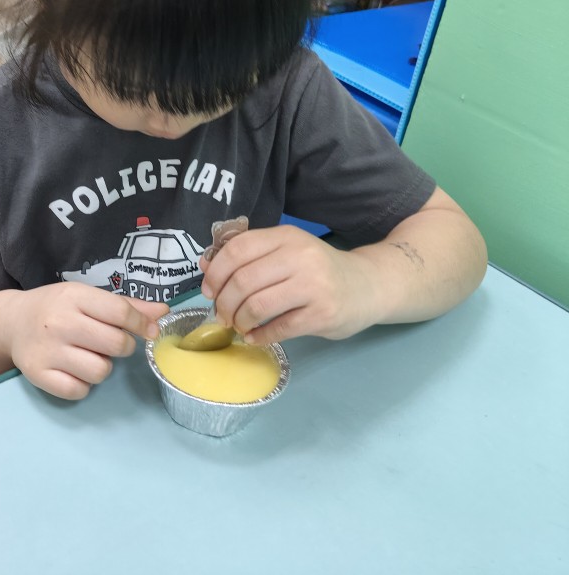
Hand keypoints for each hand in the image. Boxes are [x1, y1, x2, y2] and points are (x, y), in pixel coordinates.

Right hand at [4, 283, 166, 399]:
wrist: (11, 322)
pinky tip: (74, 370)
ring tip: (88, 356)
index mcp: (74, 297)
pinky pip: (78, 390)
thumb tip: (163, 313)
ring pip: (100, 371)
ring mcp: (47, 350)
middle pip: (116, 344)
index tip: (148, 331)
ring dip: (102, 367)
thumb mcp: (86, 297)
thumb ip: (125, 306)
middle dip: (122, 346)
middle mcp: (59, 322)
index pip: (120, 312)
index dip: (141, 324)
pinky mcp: (38, 375)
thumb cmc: (56, 307)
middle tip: (110, 343)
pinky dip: (82, 385)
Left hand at [200, 225, 375, 345]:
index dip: (215, 272)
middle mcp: (300, 257)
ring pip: (257, 306)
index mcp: (286, 237)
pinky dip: (259, 336)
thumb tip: (204, 266)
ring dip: (239, 321)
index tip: (209, 290)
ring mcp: (314, 286)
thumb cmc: (318, 269)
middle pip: (243, 280)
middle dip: (224, 302)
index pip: (237, 249)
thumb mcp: (286, 252)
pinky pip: (278, 329)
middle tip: (222, 314)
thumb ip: (248, 256)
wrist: (369, 286)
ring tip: (238, 325)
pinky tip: (254, 337)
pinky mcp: (322, 314)